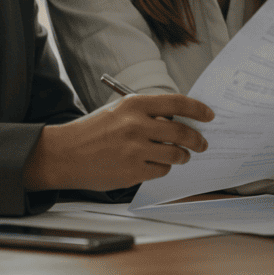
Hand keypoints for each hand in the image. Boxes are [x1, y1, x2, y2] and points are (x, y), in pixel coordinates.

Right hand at [23, 94, 213, 191]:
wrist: (63, 154)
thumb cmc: (92, 131)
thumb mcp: (118, 111)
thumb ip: (147, 113)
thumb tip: (179, 119)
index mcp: (134, 105)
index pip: (177, 103)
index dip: (198, 109)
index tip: (209, 115)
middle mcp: (136, 125)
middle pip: (181, 132)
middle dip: (197, 139)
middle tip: (201, 143)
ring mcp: (134, 149)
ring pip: (175, 154)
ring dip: (182, 156)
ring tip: (180, 156)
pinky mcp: (132, 171)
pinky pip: (161, 171)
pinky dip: (163, 169)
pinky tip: (156, 165)